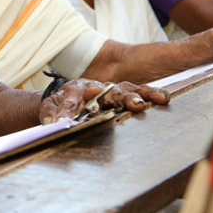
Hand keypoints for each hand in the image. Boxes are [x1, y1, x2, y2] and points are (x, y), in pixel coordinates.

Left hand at [40, 79, 169, 124]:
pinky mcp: (120, 94)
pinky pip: (137, 91)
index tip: (66, 121)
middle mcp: (95, 88)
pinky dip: (150, 94)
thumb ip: (52, 115)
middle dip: (121, 98)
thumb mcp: (49, 109)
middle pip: (109, 92)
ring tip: (151, 101)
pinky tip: (163, 98)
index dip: (69, 111)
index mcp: (74, 90)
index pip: (72, 100)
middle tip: (133, 105)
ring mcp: (109, 90)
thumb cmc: (59, 103)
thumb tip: (54, 124)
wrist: (64, 96)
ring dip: (138, 96)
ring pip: (126, 90)